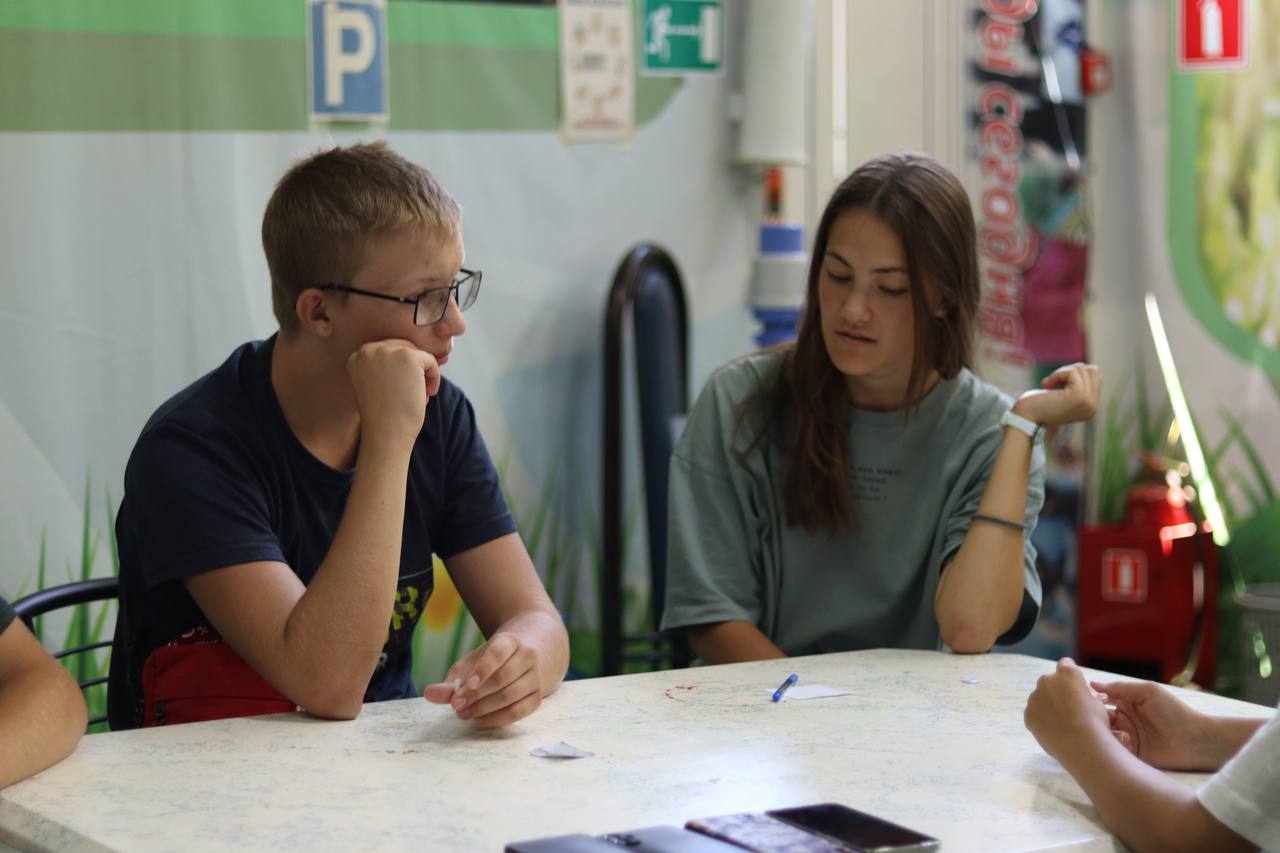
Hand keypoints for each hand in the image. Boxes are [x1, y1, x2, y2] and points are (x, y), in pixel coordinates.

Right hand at [346, 339, 440, 447]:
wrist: (385, 434)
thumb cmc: (384, 416)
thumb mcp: (376, 384)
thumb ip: (386, 366)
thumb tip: (415, 352)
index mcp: (357, 356)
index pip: (389, 351)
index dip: (401, 371)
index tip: (400, 391)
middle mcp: (369, 349)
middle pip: (404, 348)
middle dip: (414, 370)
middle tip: (413, 394)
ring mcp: (387, 351)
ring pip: (417, 353)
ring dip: (423, 374)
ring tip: (420, 394)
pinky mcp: (408, 356)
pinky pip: (430, 360)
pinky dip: (434, 378)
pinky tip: (426, 395)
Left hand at [423, 632, 543, 727]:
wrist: (524, 658)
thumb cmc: (492, 662)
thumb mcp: (471, 664)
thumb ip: (451, 680)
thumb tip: (430, 693)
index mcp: (511, 641)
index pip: (497, 653)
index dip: (482, 669)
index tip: (467, 684)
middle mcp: (528, 656)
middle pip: (502, 678)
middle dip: (476, 695)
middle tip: (456, 706)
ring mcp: (536, 677)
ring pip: (510, 696)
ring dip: (484, 708)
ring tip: (464, 714)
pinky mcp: (538, 697)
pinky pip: (519, 712)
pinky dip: (497, 719)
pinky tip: (479, 720)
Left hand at [1012, 362, 1100, 427]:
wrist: (1024, 419)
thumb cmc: (1037, 405)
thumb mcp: (1064, 394)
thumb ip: (1079, 385)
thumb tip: (1089, 367)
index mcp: (1091, 407)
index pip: (1095, 376)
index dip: (1074, 375)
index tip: (1057, 387)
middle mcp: (1093, 407)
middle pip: (1093, 370)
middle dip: (1070, 371)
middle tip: (1053, 384)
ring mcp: (1088, 402)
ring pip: (1083, 368)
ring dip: (1061, 373)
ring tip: (1049, 387)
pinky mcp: (1079, 397)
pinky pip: (1072, 372)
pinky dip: (1057, 374)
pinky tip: (1046, 387)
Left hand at [1024, 658, 1112, 760]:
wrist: (1081, 743)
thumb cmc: (1094, 722)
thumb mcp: (1096, 701)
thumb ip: (1082, 692)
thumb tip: (1079, 696)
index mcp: (1067, 673)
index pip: (1065, 664)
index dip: (1070, 676)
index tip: (1073, 686)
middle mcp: (1047, 680)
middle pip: (1049, 682)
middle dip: (1056, 692)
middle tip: (1068, 709)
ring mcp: (1035, 697)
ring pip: (1040, 698)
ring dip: (1047, 706)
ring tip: (1062, 723)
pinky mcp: (1028, 713)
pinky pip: (1034, 714)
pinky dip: (1041, 720)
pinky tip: (1054, 730)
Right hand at [1091, 679, 1217, 770]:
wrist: (1195, 741)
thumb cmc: (1175, 712)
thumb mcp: (1148, 692)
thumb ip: (1120, 687)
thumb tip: (1093, 684)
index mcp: (1126, 704)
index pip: (1101, 701)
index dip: (1092, 701)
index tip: (1085, 702)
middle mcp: (1124, 721)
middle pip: (1099, 719)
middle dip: (1095, 719)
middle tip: (1095, 719)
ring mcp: (1127, 738)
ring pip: (1104, 735)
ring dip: (1105, 734)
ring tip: (1117, 731)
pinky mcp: (1132, 755)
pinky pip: (1114, 751)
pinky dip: (1114, 748)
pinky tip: (1124, 743)